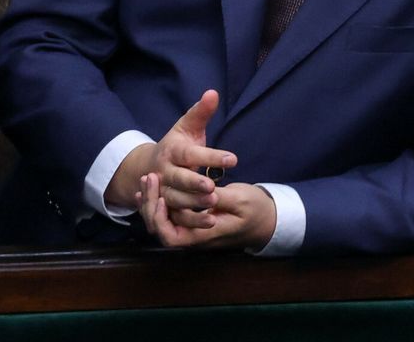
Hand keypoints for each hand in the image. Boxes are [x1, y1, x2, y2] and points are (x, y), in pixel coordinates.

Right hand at [105, 89, 236, 212]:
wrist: (149, 167)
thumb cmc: (177, 146)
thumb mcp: (187, 127)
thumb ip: (201, 112)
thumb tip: (213, 92)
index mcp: (171, 151)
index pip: (191, 154)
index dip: (211, 157)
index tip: (233, 159)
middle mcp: (163, 172)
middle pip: (179, 179)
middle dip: (195, 184)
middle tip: (213, 188)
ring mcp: (162, 192)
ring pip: (176, 200)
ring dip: (194, 204)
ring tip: (213, 204)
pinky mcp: (164, 207)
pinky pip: (176, 216)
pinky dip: (191, 221)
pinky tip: (209, 221)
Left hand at [137, 173, 276, 249]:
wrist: (265, 219)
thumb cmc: (255, 210)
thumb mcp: (240, 200)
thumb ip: (219, 197)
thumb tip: (200, 190)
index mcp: (205, 234)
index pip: (171, 236)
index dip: (160, 218)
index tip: (160, 195)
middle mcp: (195, 236)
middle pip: (161, 229)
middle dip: (149, 205)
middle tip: (149, 178)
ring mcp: (193, 229)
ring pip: (163, 221)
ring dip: (152, 201)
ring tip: (148, 178)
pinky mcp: (194, 221)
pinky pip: (170, 215)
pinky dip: (159, 201)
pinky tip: (154, 186)